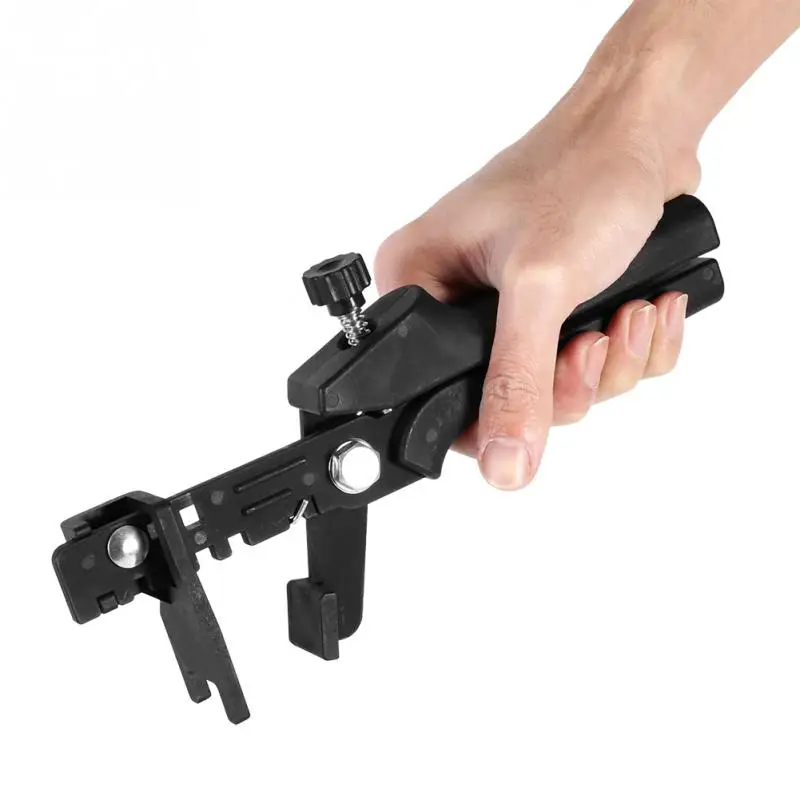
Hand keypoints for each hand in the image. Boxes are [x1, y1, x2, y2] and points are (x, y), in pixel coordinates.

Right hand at [375, 71, 700, 489]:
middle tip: (590, 340)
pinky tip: (645, 305)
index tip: (539, 404)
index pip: (431, 393)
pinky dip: (631, 347)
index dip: (489, 419)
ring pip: (558, 387)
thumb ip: (516, 384)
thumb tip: (502, 466)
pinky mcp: (557, 307)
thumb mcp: (540, 287)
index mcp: (419, 285)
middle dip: (569, 382)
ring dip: (611, 363)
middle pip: (503, 398)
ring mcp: (509, 307)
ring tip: (628, 311)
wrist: (645, 129)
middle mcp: (455, 300)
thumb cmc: (580, 173)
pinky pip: (595, 366)